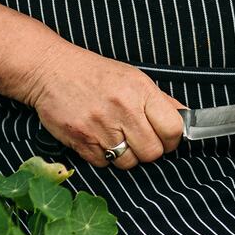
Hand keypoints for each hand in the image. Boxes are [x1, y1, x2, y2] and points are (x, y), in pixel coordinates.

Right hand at [25, 45, 186, 171]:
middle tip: (138, 138)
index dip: (172, 139)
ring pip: (129, 163)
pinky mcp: (81, 141)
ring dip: (125, 155)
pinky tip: (97, 136)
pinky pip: (104, 164)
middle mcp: (122, 108)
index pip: (173, 129)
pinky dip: (103, 156)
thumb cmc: (92, 73)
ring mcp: (101, 126)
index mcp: (139, 90)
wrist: (49, 69)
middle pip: (153, 152)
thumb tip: (185, 117)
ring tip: (115, 135)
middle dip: (148, 150)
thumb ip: (159, 100)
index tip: (165, 138)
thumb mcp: (131, 77)